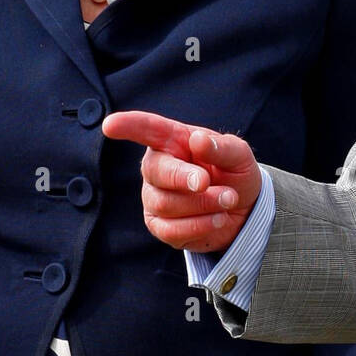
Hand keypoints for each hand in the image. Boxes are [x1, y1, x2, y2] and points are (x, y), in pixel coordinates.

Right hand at [102, 110, 261, 252]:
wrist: (244, 210)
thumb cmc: (235, 173)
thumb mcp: (239, 155)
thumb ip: (221, 148)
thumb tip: (197, 140)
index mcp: (173, 140)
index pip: (146, 129)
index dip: (128, 126)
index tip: (110, 125)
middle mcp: (157, 167)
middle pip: (156, 171)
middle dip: (184, 178)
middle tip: (208, 182)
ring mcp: (154, 197)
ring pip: (166, 204)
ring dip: (204, 204)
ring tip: (228, 200)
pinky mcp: (159, 225)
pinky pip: (172, 230)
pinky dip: (201, 225)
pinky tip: (218, 218)